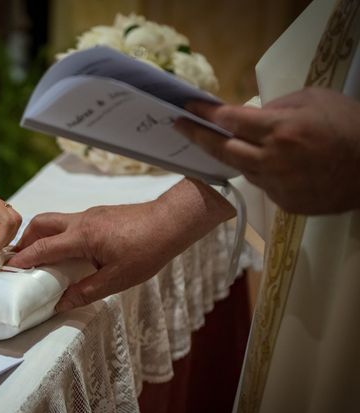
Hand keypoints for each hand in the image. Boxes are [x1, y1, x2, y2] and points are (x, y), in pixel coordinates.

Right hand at [8, 179, 233, 310]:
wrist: (171, 222)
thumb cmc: (147, 250)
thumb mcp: (117, 279)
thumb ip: (86, 291)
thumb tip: (61, 303)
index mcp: (82, 237)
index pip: (42, 248)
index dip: (22, 259)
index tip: (7, 269)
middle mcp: (80, 221)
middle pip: (40, 224)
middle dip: (25, 240)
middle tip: (20, 260)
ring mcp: (89, 215)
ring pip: (54, 220)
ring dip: (41, 236)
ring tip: (40, 257)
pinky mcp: (98, 215)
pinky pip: (69, 222)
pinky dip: (58, 234)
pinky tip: (68, 251)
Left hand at [175, 87, 359, 213]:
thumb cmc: (350, 126)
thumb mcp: (315, 100)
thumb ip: (277, 106)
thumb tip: (249, 115)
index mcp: (280, 130)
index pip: (230, 120)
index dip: (205, 113)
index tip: (186, 107)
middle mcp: (272, 160)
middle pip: (222, 150)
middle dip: (197, 136)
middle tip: (179, 126)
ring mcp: (277, 186)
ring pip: (242, 169)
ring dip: (236, 156)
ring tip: (234, 144)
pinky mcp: (285, 204)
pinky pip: (265, 184)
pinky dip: (265, 172)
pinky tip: (279, 165)